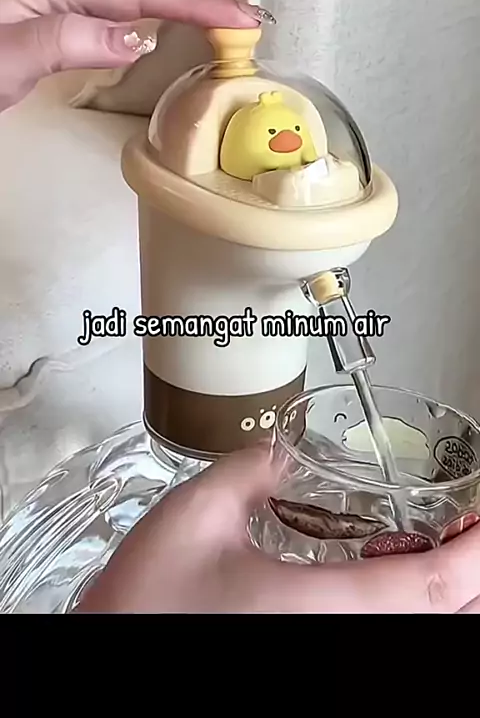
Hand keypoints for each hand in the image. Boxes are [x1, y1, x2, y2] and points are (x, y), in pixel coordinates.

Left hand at [0, 0, 264, 112]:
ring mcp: (58, 0)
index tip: (236, 19)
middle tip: (241, 0)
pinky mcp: (56, 20)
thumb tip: (130, 33)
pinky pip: (116, 1)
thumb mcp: (7, 60)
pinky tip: (162, 15)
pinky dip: (152, 3)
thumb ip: (67, 39)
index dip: (192, 4)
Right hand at [77, 442, 479, 613]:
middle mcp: (332, 639)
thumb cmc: (147, 601)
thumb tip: (283, 451)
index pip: (426, 587)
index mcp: (316, 606)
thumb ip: (250, 471)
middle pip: (437, 618)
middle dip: (470, 571)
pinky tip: (392, 574)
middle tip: (474, 525)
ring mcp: (322, 651)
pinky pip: (382, 636)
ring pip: (414, 634)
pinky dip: (407, 604)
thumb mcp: (197, 514)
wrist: (114, 649)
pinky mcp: (304, 651)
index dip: (474, 553)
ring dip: (443, 591)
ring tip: (447, 544)